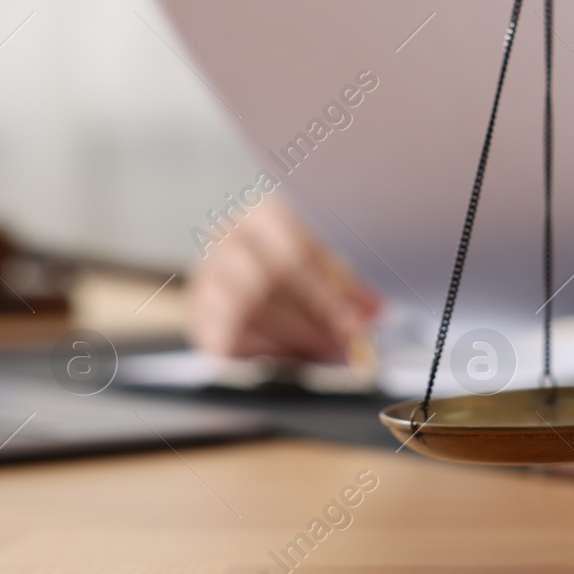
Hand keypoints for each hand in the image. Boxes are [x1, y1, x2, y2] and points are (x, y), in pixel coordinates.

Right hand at [186, 197, 380, 361]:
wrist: (240, 280)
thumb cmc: (293, 269)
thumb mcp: (325, 266)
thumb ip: (348, 286)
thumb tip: (374, 310)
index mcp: (263, 215)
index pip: (297, 250)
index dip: (329, 290)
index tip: (358, 319)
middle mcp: (229, 240)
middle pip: (271, 280)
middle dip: (315, 317)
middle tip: (346, 341)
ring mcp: (208, 278)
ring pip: (248, 309)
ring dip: (294, 336)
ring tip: (327, 350)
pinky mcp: (200, 316)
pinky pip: (229, 337)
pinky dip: (266, 351)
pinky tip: (295, 358)